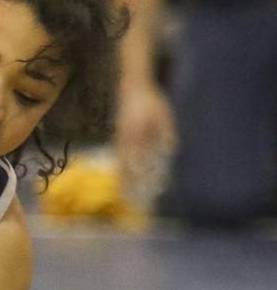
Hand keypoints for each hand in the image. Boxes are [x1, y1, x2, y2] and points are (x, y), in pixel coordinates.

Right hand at [114, 80, 175, 196]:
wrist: (132, 88)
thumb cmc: (150, 100)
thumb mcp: (162, 113)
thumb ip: (166, 131)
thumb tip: (171, 150)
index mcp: (135, 134)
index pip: (138, 160)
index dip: (144, 176)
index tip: (150, 188)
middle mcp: (125, 140)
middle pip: (126, 168)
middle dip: (132, 186)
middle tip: (136, 201)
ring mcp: (120, 140)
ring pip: (120, 166)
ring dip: (124, 182)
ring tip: (126, 197)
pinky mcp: (118, 140)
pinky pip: (118, 160)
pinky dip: (120, 173)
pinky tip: (123, 181)